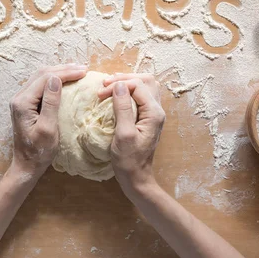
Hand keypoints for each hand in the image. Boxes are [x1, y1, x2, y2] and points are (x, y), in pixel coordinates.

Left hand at [9, 64, 86, 177]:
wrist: (26, 165)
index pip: (46, 78)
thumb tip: (55, 79)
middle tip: (83, 69)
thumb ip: (51, 103)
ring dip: (59, 72)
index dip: (65, 72)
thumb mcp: (48, 129)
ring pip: (40, 77)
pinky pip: (40, 85)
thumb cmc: (39, 151)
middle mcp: (19, 97)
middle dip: (63, 69)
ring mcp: (21, 100)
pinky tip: (65, 80)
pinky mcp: (25, 104)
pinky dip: (54, 79)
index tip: (83, 72)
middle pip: (42, 74)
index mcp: (23, 102)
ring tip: (77, 70)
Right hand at [98, 74, 164, 193]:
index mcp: (154, 113)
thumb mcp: (123, 134)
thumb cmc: (129, 160)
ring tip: (110, 86)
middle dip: (124, 79)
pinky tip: (117, 95)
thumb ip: (123, 108)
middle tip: (105, 85)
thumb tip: (118, 85)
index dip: (118, 85)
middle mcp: (157, 110)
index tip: (100, 93)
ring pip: (145, 87)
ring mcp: (154, 114)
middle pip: (145, 81)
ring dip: (127, 83)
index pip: (138, 85)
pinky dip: (129, 92)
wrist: (137, 178)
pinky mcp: (147, 118)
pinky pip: (141, 96)